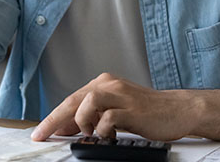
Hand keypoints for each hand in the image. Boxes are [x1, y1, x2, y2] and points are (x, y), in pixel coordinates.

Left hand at [31, 73, 195, 141]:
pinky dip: (103, 130)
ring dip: (82, 122)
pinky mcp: (132, 108)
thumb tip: (66, 129)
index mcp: (104, 83)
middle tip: (42, 135)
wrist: (178, 110)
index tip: (41, 132)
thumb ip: (92, 116)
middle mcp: (110, 85)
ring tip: (91, 133)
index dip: (54, 117)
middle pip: (73, 100)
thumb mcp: (114, 111)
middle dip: (54, 120)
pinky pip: (108, 118)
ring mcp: (121, 95)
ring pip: (87, 103)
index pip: (71, 99)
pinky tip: (108, 135)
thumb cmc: (147, 112)